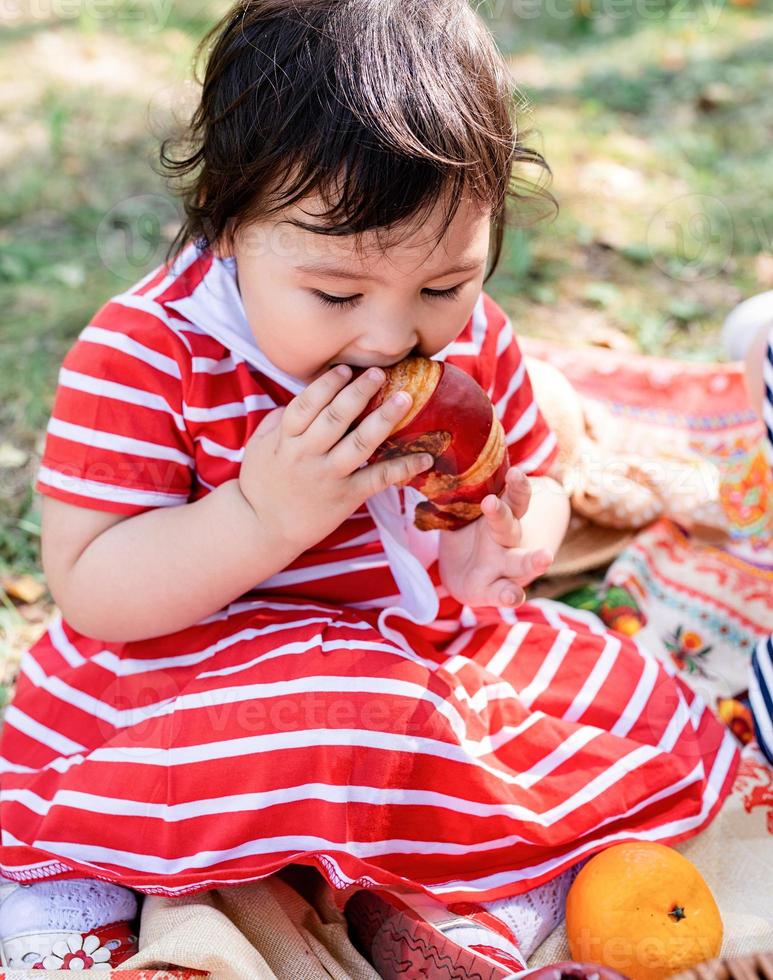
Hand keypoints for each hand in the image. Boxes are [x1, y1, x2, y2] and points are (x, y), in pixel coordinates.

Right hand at [238, 365, 433, 552]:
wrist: (264, 529)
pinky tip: (425, 458)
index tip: (346, 369)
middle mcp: (307, 454)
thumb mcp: (260, 446)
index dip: (327, 384)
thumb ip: (278, 420)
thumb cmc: (262, 483)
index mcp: (285, 438)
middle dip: (360, 392)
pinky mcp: (346, 497)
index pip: (307, 404)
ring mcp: (329, 476)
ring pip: (360, 442)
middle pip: (336, 417)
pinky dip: (403, 468)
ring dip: (384, 419)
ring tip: (404, 398)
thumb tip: (305, 398)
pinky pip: (378, 479)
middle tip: (380, 373)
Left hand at [438, 467, 553, 607]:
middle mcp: (505, 538)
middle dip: (513, 509)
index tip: (516, 472)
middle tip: (522, 495)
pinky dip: (510, 595)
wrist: (465, 573)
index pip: (513, 497)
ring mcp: (503, 565)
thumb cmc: (469, 532)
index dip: (517, 486)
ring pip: (519, 560)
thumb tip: (437, 456)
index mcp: (500, 515)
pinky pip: (504, 592)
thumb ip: (459, 491)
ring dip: (533, 559)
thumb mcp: (463, 509)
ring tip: (544, 558)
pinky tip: (515, 596)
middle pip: (511, 523)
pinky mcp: (494, 590)